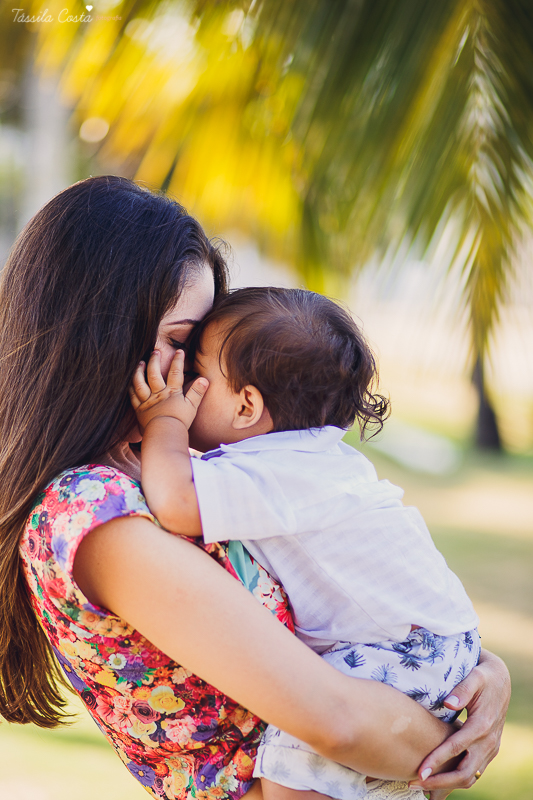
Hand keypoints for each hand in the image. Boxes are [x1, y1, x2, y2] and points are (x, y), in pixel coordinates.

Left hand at [129, 349, 208, 432]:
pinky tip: (130, 381)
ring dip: (139, 371)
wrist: (165, 435)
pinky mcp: (139, 410)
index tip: (179, 351)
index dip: (178, 360)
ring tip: (139, 363)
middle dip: (154, 361)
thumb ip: (197, 392)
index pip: (175, 372)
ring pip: (140, 383)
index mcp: (172, 392)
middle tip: (154, 352)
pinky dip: (131, 388)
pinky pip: (133, 396)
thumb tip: (204, 379)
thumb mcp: (192, 406)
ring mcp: (147, 401)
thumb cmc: (180, 422)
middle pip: (153, 373)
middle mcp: (158, 394)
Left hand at [410, 649, 509, 798]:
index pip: (456, 748)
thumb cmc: (483, 676)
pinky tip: (437, 782)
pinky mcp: (487, 751)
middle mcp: (488, 742)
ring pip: (469, 777)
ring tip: (421, 788)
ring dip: (446, 786)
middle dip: (439, 782)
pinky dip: (455, 781)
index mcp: (482, 725)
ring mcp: (489, 749)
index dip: (437, 761)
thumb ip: (462, 689)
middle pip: (464, 773)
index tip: (419, 771)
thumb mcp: (474, 676)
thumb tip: (448, 703)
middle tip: (413, 783)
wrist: (501, 680)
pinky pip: (472, 772)